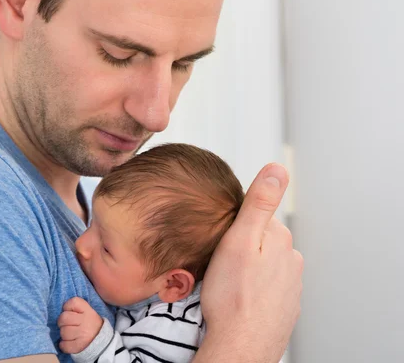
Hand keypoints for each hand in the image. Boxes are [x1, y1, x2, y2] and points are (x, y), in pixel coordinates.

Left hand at [57, 297, 103, 353]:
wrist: (102, 342)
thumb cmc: (90, 325)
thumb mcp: (88, 312)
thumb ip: (76, 308)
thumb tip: (61, 310)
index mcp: (88, 311)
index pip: (73, 302)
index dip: (67, 307)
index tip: (70, 312)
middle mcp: (86, 321)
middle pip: (63, 318)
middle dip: (62, 322)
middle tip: (67, 325)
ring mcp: (83, 334)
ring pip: (63, 332)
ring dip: (64, 334)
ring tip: (71, 334)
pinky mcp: (79, 346)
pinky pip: (64, 345)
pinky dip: (63, 345)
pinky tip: (69, 343)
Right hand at [199, 164, 302, 362]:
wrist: (240, 345)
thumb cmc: (232, 295)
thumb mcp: (239, 239)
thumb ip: (258, 203)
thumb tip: (277, 168)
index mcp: (280, 239)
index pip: (258, 218)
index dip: (236, 226)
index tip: (222, 240)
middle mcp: (291, 261)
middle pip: (262, 242)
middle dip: (243, 248)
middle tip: (221, 264)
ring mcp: (290, 288)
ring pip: (264, 267)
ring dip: (248, 270)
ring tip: (227, 284)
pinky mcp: (284, 309)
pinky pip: (266, 289)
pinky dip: (253, 291)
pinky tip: (238, 300)